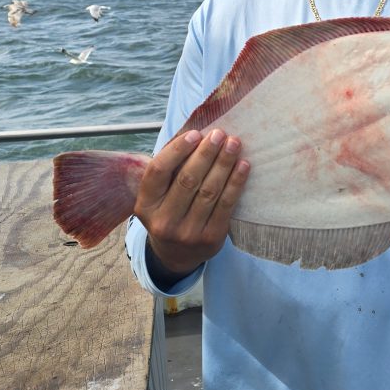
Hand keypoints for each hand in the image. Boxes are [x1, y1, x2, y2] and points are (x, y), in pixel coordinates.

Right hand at [133, 127, 249, 274]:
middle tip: (220, 134)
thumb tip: (194, 133)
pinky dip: (236, 183)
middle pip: (187, 179)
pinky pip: (226, 205)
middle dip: (206, 153)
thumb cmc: (169, 212)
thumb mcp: (158, 196)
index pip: (158, 171)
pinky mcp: (210, 239)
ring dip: (224, 164)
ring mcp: (187, 232)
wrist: (176, 256)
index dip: (177, 150)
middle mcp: (163, 221)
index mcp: (145, 205)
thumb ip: (170, 169)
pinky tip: (243, 166)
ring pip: (209, 191)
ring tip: (234, 144)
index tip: (195, 134)